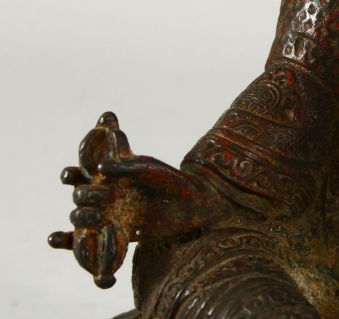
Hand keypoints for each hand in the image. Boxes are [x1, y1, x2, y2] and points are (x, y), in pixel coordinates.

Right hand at [49, 112, 214, 287]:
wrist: (193, 207)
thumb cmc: (170, 182)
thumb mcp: (148, 168)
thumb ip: (125, 166)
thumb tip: (100, 168)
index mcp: (108, 178)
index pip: (81, 175)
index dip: (70, 175)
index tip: (69, 175)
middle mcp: (105, 198)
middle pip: (79, 198)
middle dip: (83, 197)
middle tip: (103, 196)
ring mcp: (109, 218)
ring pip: (81, 221)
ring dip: (82, 219)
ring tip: (96, 217)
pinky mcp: (117, 239)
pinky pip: (94, 246)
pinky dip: (80, 248)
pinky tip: (68, 241)